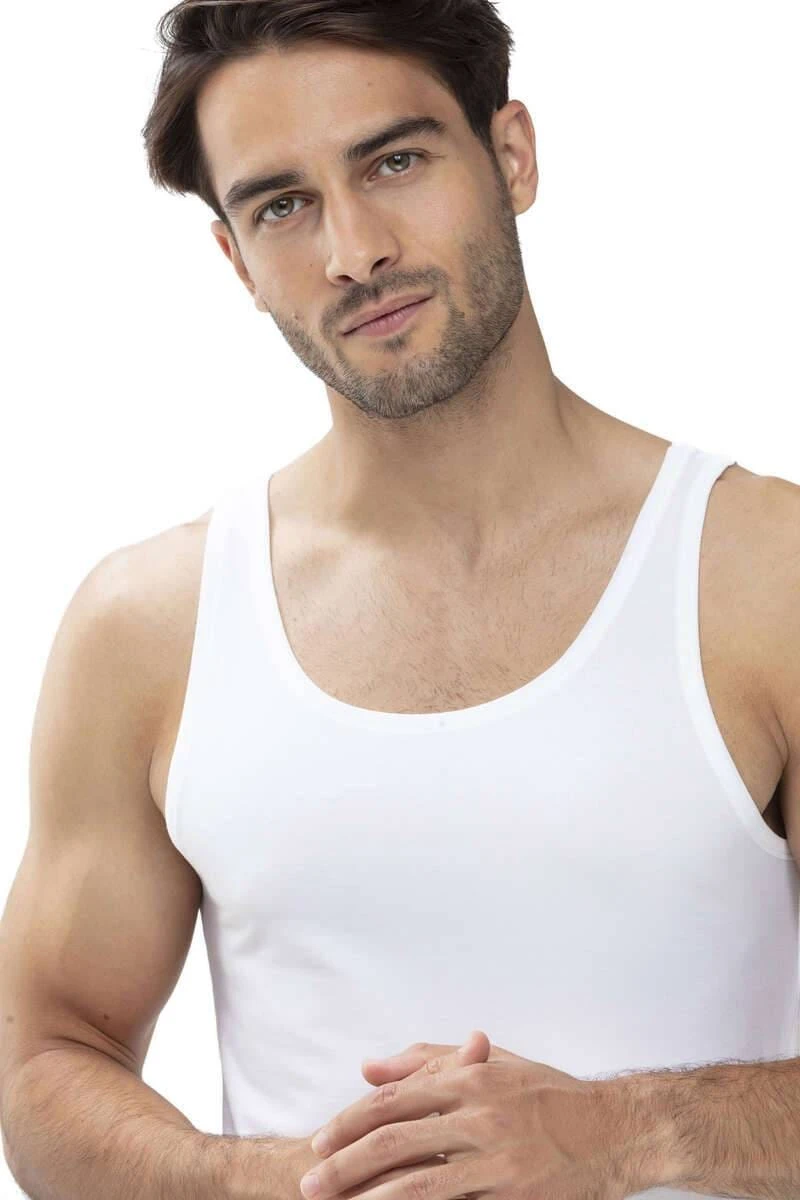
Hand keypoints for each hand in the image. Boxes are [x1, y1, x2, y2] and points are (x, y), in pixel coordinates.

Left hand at [302, 1031, 633, 1199]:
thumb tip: (369, 1067)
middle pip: (396, 1141)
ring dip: (371, 1198)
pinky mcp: (515, 1197)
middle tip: (310, 1183)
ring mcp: (499, 1160)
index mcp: (472, 1078)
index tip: (319, 1142)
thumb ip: (430, 1060)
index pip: (394, 1099)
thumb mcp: (493, 1064)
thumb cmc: (550, 1094)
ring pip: (420, 1183)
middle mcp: (481, 1115)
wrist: (617, 1129)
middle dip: (346, 1164)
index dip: (350, 1122)